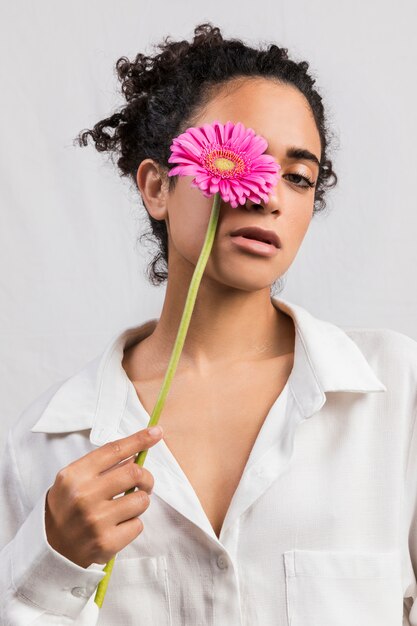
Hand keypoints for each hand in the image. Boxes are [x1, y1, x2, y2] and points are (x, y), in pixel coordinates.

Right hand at [44, 426, 162, 567]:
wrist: (51, 549)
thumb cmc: (68, 508)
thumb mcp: (74, 480)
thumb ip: (101, 467)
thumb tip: (136, 454)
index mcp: (75, 475)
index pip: (114, 450)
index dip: (139, 439)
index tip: (156, 432)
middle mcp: (84, 496)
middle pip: (134, 473)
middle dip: (146, 477)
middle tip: (143, 483)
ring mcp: (95, 520)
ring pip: (141, 500)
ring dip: (139, 502)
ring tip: (125, 508)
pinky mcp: (106, 543)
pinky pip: (138, 525)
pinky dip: (132, 524)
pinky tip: (117, 527)